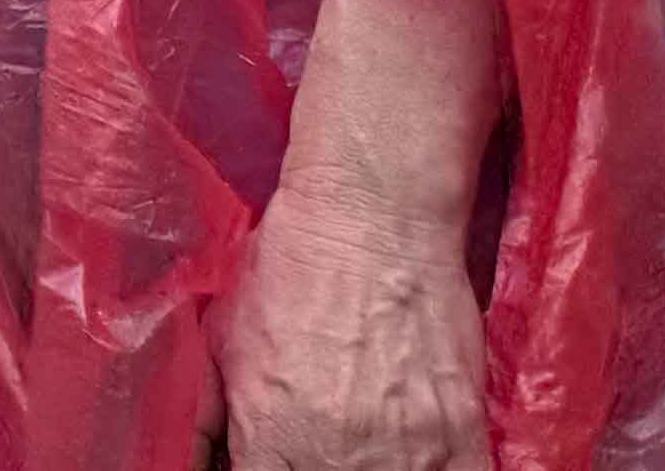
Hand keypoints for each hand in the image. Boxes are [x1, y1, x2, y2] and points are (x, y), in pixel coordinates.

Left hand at [215, 174, 483, 467]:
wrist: (374, 217)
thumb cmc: (290, 266)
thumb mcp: (224, 335)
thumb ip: (208, 416)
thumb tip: (201, 464)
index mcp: (269, 432)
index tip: (272, 462)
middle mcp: (335, 455)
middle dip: (314, 470)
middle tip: (320, 446)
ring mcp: (406, 452)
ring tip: (365, 445)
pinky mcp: (463, 434)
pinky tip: (415, 455)